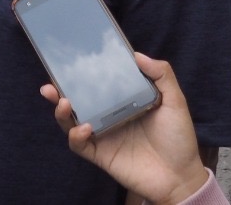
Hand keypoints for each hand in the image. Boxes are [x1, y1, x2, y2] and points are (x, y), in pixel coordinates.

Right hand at [41, 54, 209, 204]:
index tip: (72, 60)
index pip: (98, 83)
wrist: (180, 176)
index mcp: (123, 101)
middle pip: (78, 101)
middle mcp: (108, 116)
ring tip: (63, 102)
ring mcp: (103, 135)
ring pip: (72, 122)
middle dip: (59, 92)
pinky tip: (84, 128)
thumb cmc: (178, 138)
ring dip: (61, 113)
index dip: (83, 72)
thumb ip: (162, 75)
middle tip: (50, 84)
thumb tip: (138, 55)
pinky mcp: (100, 154)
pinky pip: (79, 144)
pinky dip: (76, 135)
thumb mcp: (174, 101)